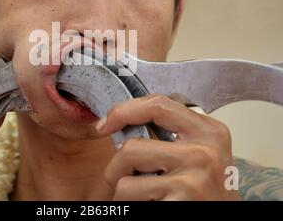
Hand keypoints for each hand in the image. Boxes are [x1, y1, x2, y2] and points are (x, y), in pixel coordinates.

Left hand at [97, 94, 240, 200]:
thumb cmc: (206, 189)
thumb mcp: (198, 152)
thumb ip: (170, 134)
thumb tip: (118, 123)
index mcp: (208, 131)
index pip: (156, 105)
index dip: (123, 111)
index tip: (104, 125)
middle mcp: (205, 152)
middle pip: (131, 148)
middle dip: (116, 168)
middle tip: (123, 180)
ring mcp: (194, 180)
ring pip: (125, 181)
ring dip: (123, 193)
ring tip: (141, 197)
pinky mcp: (182, 202)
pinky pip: (131, 200)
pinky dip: (131, 207)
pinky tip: (152, 205)